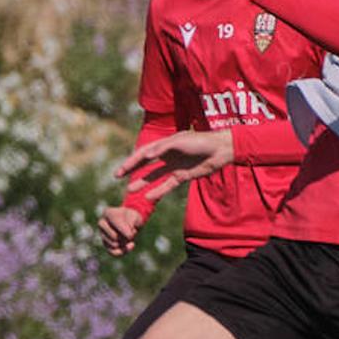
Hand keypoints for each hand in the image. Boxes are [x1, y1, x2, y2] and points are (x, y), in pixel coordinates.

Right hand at [97, 206, 143, 256]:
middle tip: (131, 232)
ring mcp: (102, 234)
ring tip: (129, 236)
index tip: (134, 231)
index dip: (127, 231)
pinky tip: (129, 246)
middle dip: (126, 237)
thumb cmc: (133, 217)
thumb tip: (128, 237)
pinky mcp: (105, 243)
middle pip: (114, 237)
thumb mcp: (136, 216)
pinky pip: (113, 252)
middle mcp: (102, 223)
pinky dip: (122, 251)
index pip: (117, 224)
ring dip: (125, 243)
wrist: (131, 221)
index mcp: (108, 213)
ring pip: (114, 244)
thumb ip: (132, 224)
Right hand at [116, 129, 234, 202]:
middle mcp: (167, 155)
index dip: (131, 161)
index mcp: (165, 144)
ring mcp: (174, 166)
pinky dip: (158, 191)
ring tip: (129, 190)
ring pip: (154, 176)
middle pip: (145, 163)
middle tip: (117, 177)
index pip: (143, 153)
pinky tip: (148, 197)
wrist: (221, 150)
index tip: (120, 171)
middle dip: (132, 169)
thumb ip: (162, 148)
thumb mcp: (180, 141)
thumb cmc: (201, 141)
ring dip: (142, 182)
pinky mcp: (183, 176)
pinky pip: (167, 185)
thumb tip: (146, 156)